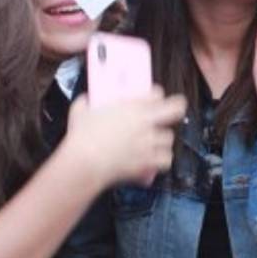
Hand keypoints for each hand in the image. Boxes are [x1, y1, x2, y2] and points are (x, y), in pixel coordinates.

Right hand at [63, 87, 185, 186]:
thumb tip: (86, 100)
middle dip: (176, 109)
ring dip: (162, 139)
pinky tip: (153, 161)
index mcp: (133, 107)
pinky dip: (161, 161)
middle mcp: (146, 124)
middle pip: (176, 110)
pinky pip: (165, 160)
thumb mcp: (80, 110)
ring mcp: (149, 144)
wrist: (85, 163)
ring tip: (153, 142)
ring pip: (169, 138)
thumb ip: (87, 102)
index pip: (157, 94)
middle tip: (171, 112)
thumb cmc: (82, 137)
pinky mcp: (148, 163)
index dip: (156, 96)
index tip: (153, 99)